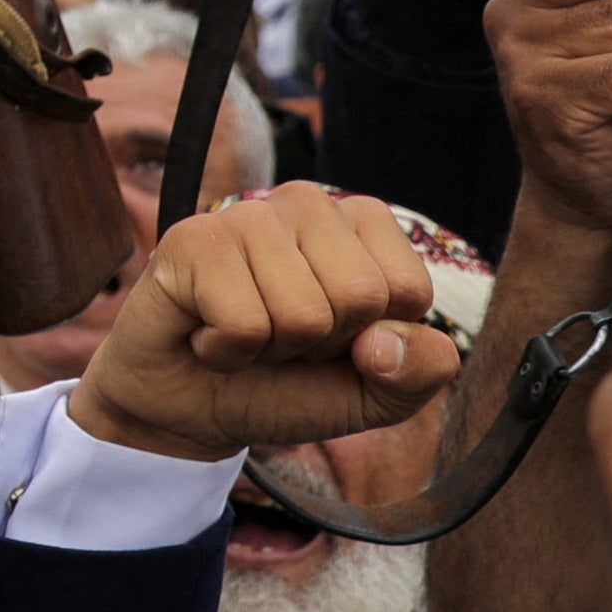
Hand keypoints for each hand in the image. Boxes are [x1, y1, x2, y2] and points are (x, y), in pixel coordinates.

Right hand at [64, 186, 458, 460]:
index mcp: (362, 224)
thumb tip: (384, 342)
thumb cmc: (285, 385)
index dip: (371, 340)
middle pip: (359, 297)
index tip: (330, 339)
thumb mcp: (375, 394)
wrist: (191, 408)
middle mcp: (308, 203)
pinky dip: (226, 352)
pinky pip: (244, 323)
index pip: (406, 289)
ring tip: (242, 334)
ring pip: (302, 314)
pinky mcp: (191, 240)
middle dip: (321, 344)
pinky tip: (205, 335)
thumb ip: (420, 372)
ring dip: (270, 349)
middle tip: (280, 338)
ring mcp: (246, 214)